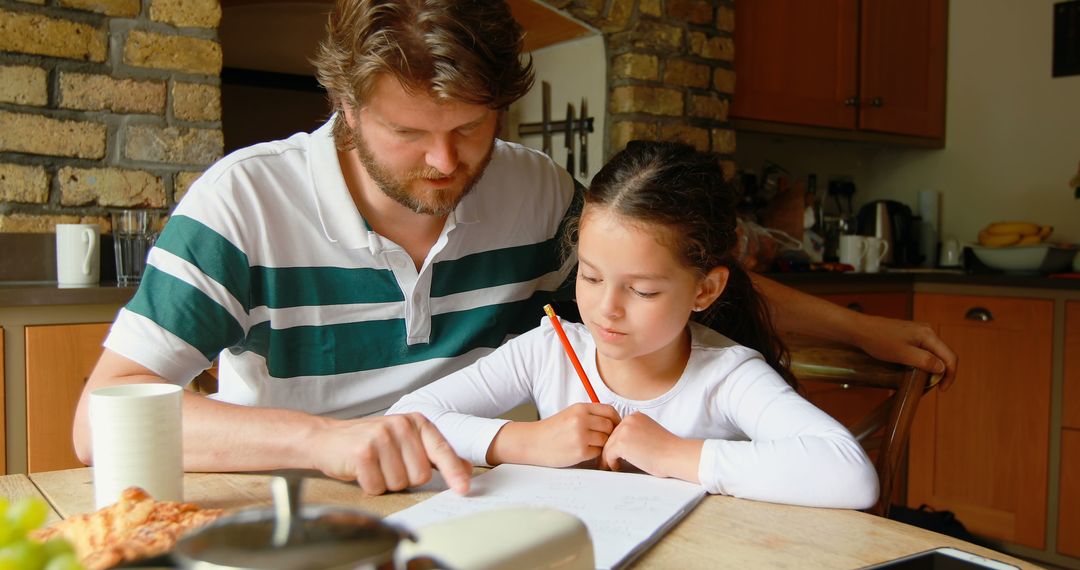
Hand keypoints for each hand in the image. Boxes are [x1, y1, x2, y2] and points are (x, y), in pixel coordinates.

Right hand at [311, 413, 472, 494]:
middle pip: (420, 476)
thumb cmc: (371, 443)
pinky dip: (370, 486)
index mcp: (417, 423)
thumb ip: (436, 456)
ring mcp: (381, 437)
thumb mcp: (407, 443)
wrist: (326, 438)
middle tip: (388, 465)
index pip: (442, 451)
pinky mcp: (363, 452)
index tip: (464, 490)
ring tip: (375, 466)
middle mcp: (402, 425)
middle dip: (405, 479)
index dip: (454, 472)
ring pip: (399, 483)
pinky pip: (377, 486)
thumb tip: (466, 470)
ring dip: (386, 483)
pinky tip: (362, 471)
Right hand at [490, 403, 620, 467]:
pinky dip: (594, 454)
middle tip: (605, 439)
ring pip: (605, 440)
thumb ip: (590, 415)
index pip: (609, 411)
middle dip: (610, 434)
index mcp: (580, 408)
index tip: (616, 426)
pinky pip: (598, 453)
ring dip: (602, 445)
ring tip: (591, 446)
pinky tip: (584, 452)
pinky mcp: (580, 452)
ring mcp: (581, 437)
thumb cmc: (552, 430)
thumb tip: (613, 421)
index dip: (616, 419)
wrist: (533, 443)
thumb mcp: (570, 414)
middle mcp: (581, 420)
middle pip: (610, 426)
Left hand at [600, 412, 701, 482]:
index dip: (616, 442)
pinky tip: (617, 468)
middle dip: (611, 450)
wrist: (675, 455)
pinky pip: (607, 455)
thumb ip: (635, 433)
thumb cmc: (667, 450)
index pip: (618, 429)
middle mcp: (628, 420)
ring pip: (607, 446)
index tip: (616, 452)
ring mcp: (624, 431)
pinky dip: (610, 463)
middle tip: (611, 461)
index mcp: (635, 416)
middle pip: (611, 437)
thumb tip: (622, 444)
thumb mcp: (648, 432)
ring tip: (612, 466)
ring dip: (608, 457)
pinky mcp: (621, 444)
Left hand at [850, 314, 957, 389]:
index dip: (950, 375)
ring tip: (925, 380)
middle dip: (943, 372)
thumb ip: (925, 361)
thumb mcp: (903, 354)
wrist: (860, 329)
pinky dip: (925, 361)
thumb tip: (942, 368)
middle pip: (944, 354)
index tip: (942, 390)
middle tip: (934, 386)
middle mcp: (927, 331)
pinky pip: (924, 350)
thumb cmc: (878, 341)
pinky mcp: (911, 335)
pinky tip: (917, 369)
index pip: (950, 356)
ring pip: (934, 352)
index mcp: (928, 335)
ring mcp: (919, 332)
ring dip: (933, 367)